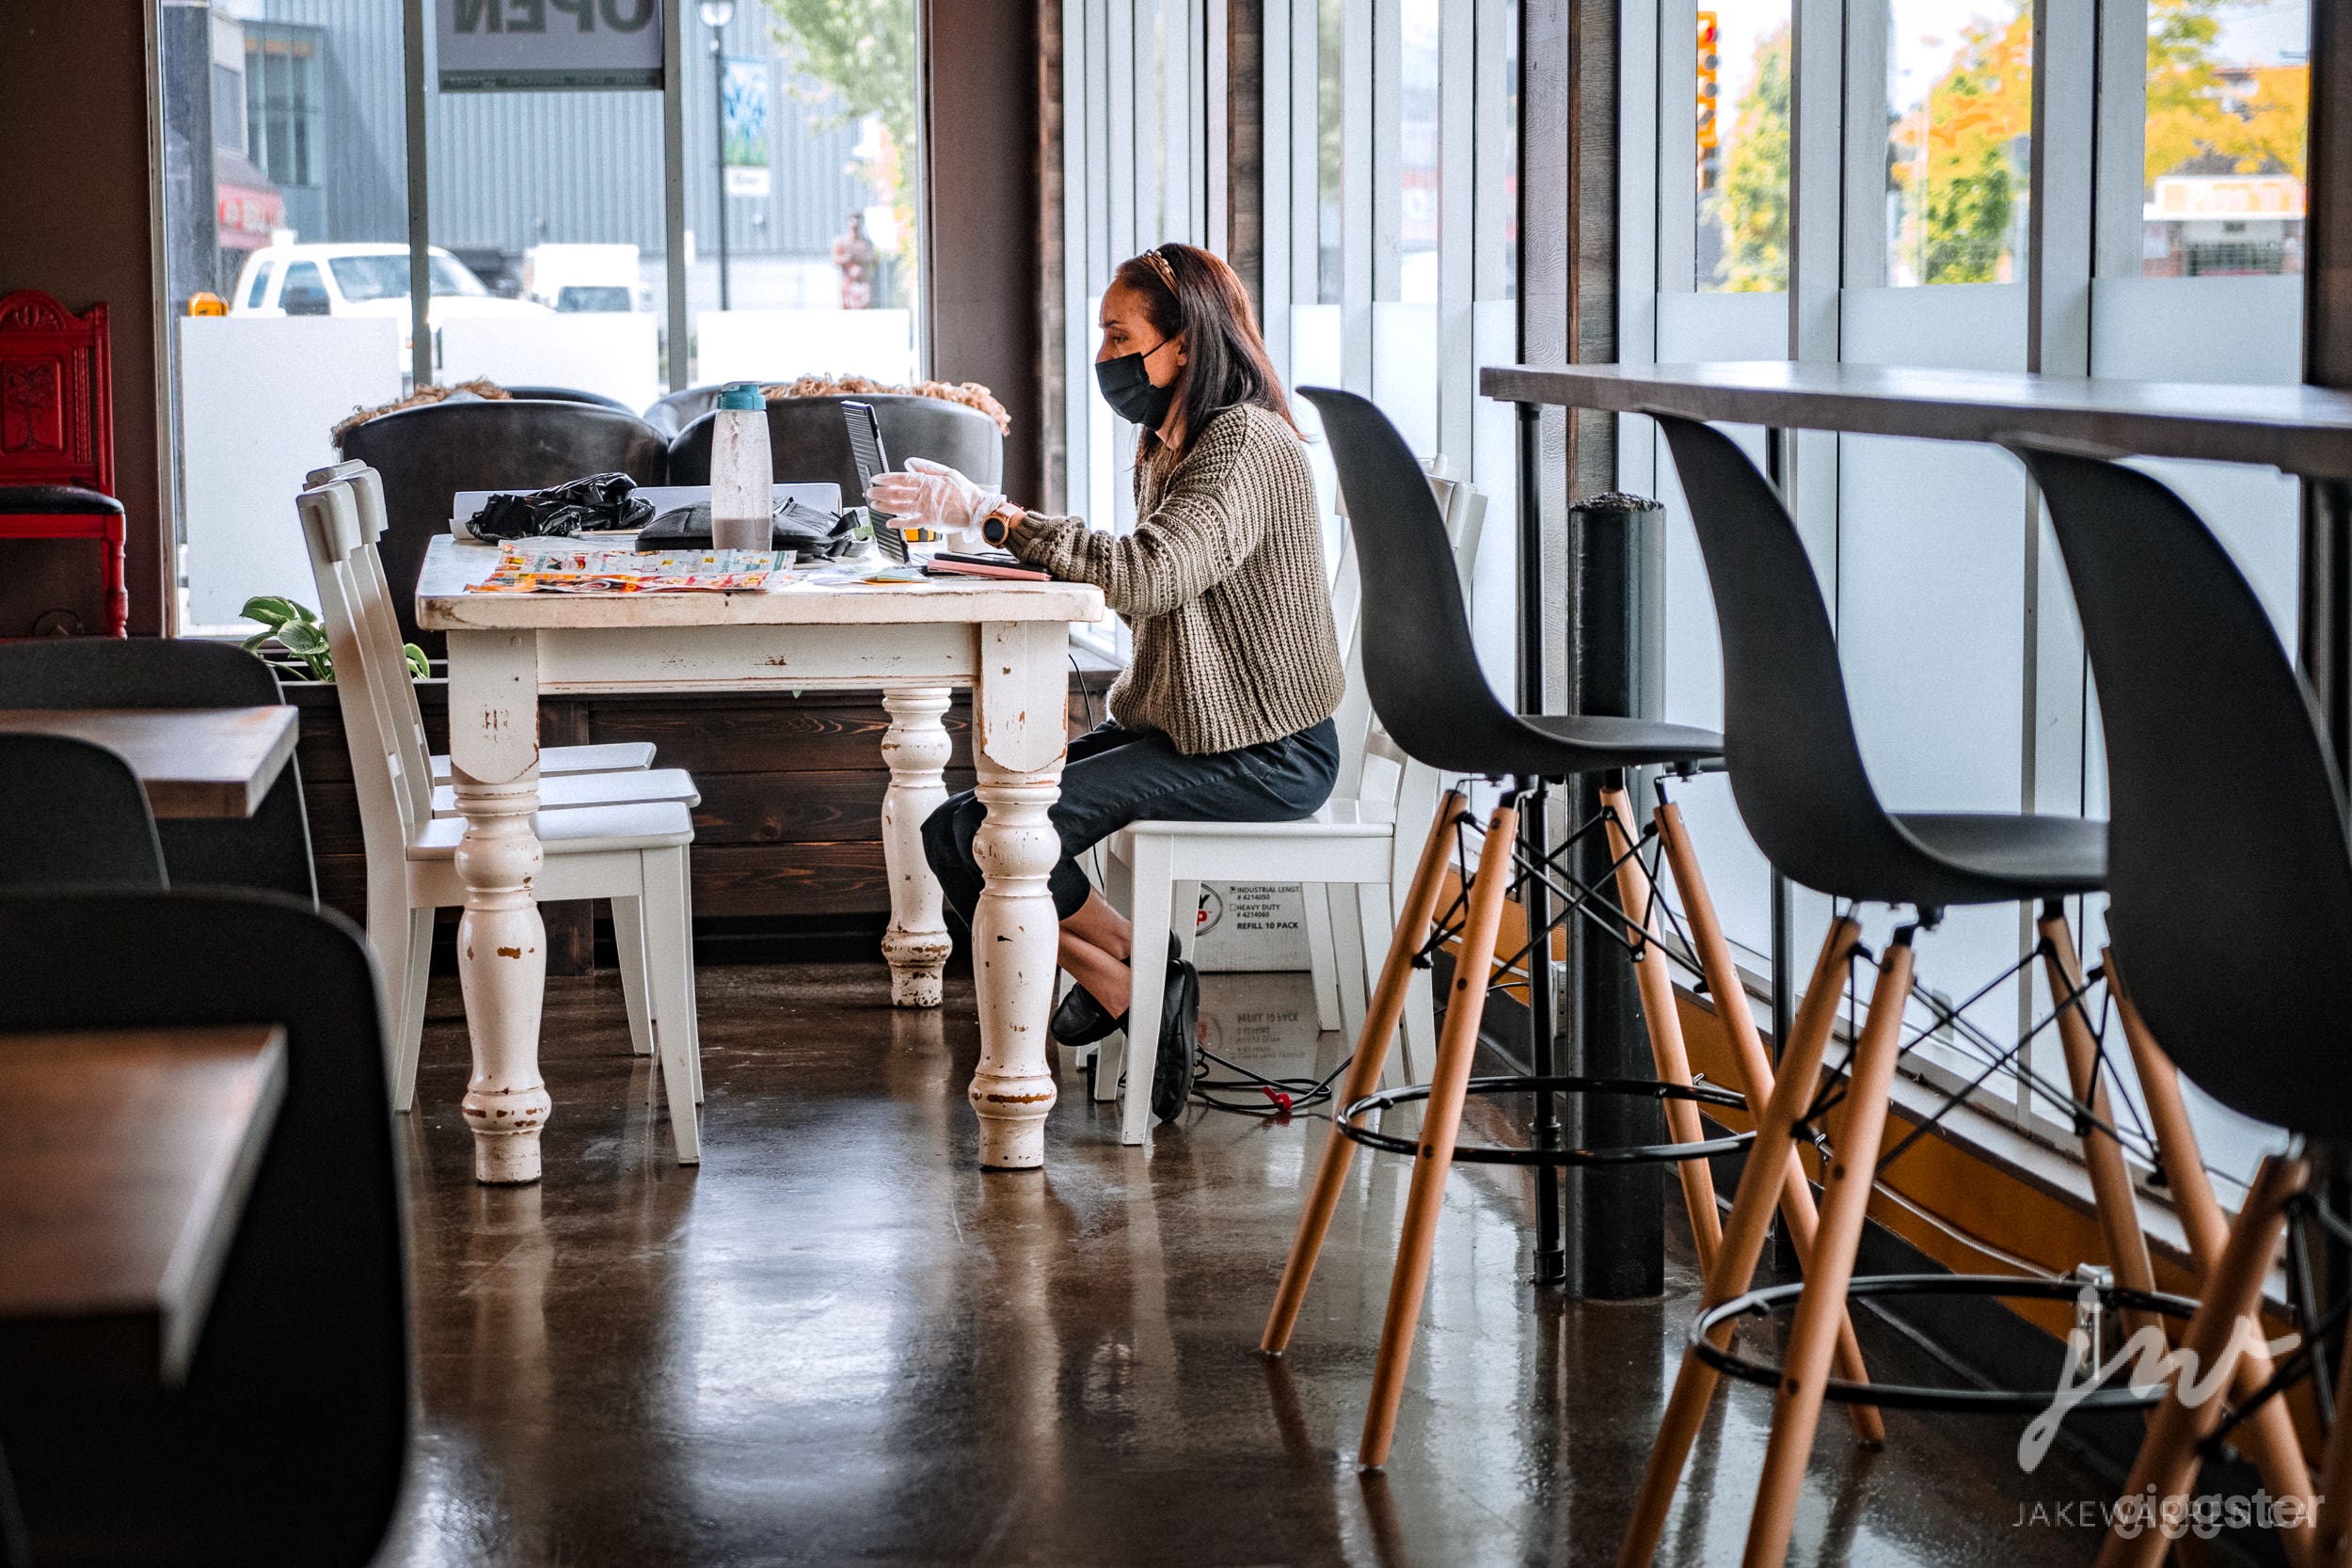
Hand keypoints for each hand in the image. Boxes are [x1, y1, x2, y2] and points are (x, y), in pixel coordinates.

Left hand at [868, 457, 1003, 547]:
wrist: (978, 509)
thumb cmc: (965, 492)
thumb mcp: (948, 472)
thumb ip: (927, 466)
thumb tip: (909, 462)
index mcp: (928, 481)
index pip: (902, 478)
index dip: (887, 479)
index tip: (876, 479)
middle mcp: (925, 495)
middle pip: (897, 493)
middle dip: (881, 493)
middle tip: (870, 493)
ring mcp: (926, 509)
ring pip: (900, 507)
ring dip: (885, 506)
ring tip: (874, 505)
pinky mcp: (930, 521)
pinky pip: (911, 523)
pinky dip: (899, 523)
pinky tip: (889, 522)